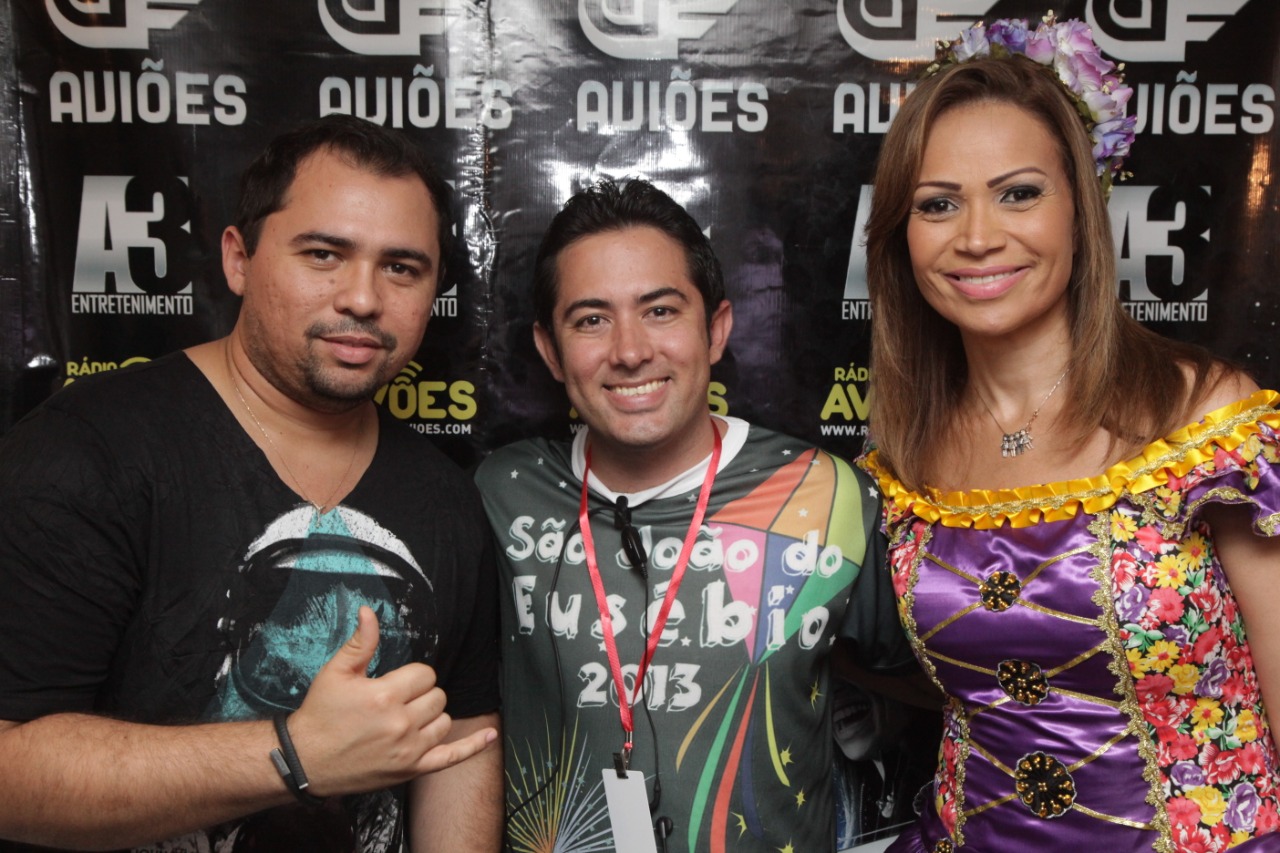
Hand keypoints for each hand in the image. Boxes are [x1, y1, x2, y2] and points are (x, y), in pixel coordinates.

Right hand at [285, 606, 496, 796]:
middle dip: (421, 694)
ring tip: (407, 718)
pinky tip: (491, 735)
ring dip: (432, 716)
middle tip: (397, 701)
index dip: (412, 676)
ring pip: (444, 721)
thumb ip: (361, 642)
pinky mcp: (411, 770)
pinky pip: (452, 757)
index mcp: (385, 696)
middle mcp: (401, 724)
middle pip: (437, 696)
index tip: (395, 682)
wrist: (305, 761)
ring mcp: (409, 750)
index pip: (425, 675)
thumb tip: (370, 611)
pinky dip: (474, 746)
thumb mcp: (336, 673)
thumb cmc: (320, 715)